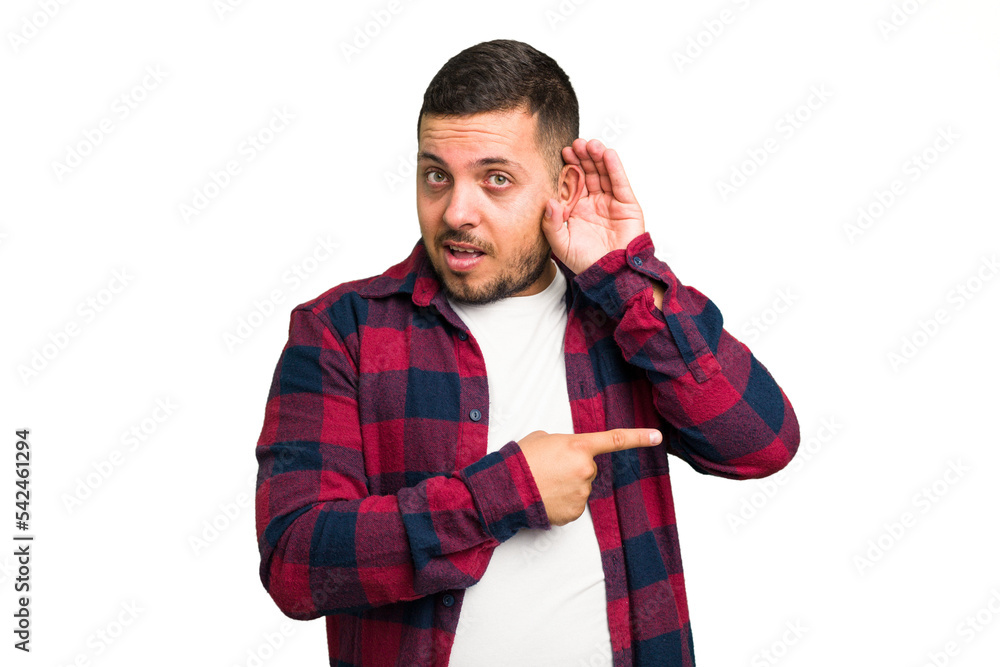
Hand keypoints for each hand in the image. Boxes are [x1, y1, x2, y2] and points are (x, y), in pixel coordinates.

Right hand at [517, 428, 661, 525]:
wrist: (505, 488)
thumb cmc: (519, 461)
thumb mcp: (542, 439)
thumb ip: (562, 444)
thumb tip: (565, 455)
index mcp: (579, 446)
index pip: (615, 440)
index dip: (639, 437)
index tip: (657, 436)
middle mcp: (585, 470)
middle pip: (588, 468)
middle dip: (573, 468)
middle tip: (549, 469)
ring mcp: (581, 493)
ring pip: (580, 488)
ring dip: (566, 486)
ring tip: (543, 484)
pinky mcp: (574, 512)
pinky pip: (573, 505)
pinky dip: (562, 502)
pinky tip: (546, 497)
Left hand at [542, 138, 645, 274]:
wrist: (611, 274)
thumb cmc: (586, 262)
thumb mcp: (561, 244)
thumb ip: (551, 225)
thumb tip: (549, 202)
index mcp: (577, 209)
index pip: (572, 182)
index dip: (569, 167)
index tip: (563, 152)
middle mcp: (594, 202)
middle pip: (588, 173)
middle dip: (582, 158)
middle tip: (576, 143)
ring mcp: (611, 202)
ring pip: (604, 174)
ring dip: (598, 158)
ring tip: (591, 144)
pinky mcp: (627, 204)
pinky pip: (620, 183)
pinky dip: (614, 168)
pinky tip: (608, 154)